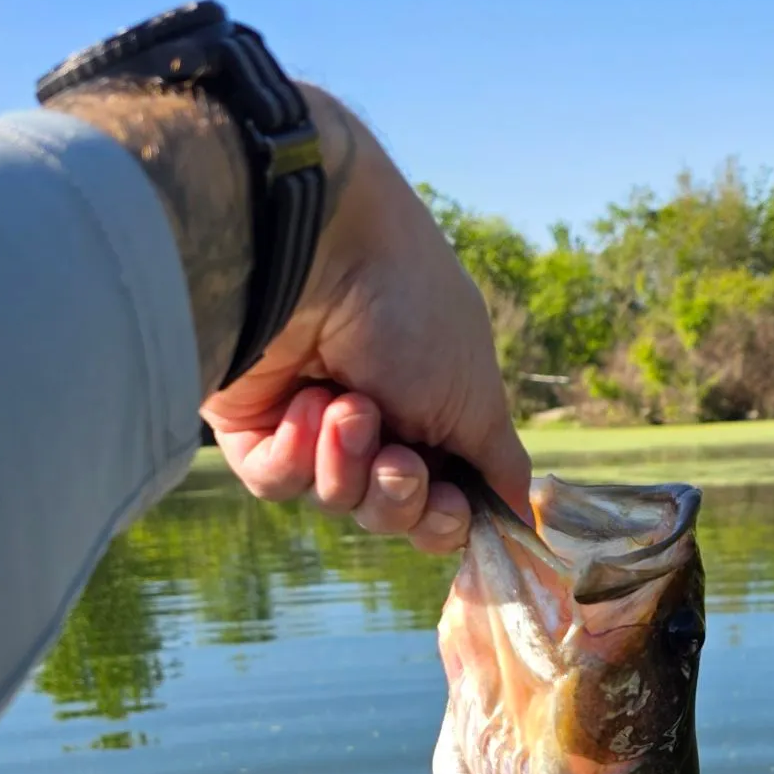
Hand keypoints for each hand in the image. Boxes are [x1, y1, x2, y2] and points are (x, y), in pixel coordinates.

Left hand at [201, 87, 529, 553]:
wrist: (320, 253)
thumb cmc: (412, 313)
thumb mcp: (477, 397)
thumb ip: (499, 466)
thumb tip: (522, 517)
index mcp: (432, 418)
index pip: (440, 507)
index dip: (446, 520)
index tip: (453, 502)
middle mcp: (374, 426)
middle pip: (390, 515)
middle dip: (398, 496)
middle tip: (396, 459)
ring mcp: (310, 428)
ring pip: (336, 502)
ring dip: (349, 461)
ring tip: (345, 404)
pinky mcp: (251, 428)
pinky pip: (278, 485)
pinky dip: (297, 454)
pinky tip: (304, 402)